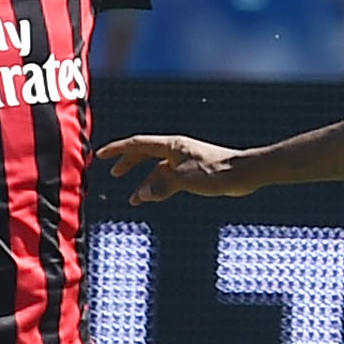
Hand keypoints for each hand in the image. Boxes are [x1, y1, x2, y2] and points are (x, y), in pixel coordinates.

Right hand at [101, 134, 253, 202]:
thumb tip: (142, 194)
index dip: (117, 150)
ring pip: (157, 170)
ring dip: (144, 183)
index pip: (137, 144)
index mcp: (171, 146)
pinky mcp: (193, 172)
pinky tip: (156, 198)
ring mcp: (184, 161)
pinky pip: (169, 179)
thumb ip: (161, 186)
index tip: (101, 155)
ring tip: (135, 199)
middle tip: (114, 174)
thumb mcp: (184, 179)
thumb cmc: (216, 172)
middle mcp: (176, 151)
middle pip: (145, 154)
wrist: (242, 174)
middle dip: (128, 164)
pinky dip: (159, 188)